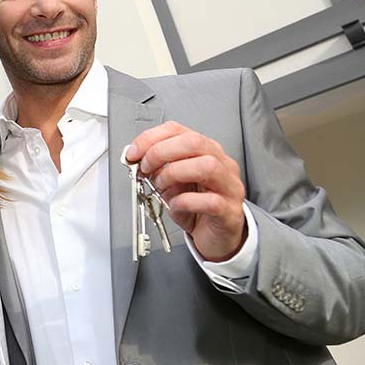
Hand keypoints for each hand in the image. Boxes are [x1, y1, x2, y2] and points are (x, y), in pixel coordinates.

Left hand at [126, 121, 246, 261]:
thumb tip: (136, 159)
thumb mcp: (171, 183)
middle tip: (145, 169)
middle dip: (160, 153)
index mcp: (205, 151)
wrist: (216, 234)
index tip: (133, 153)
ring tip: (160, 186)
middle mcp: (221, 163)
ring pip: (207, 166)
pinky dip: (186, 202)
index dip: (150, 138)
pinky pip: (210, 201)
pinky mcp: (230, 211)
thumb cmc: (195, 206)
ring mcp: (229, 186)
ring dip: (173, 174)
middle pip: (193, 142)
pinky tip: (176, 205)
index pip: (177, 130)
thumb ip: (157, 169)